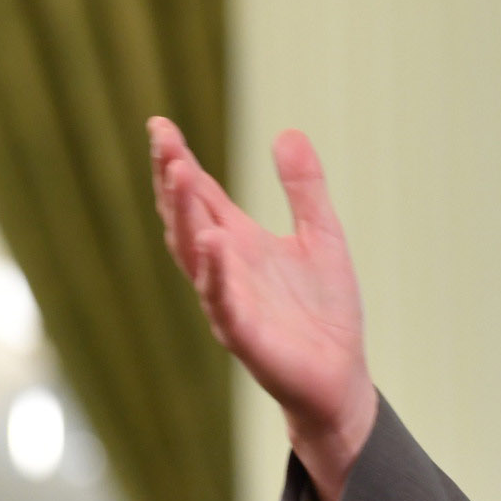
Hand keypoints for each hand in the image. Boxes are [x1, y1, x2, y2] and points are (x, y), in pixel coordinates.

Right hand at [149, 119, 376, 500]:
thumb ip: (304, 188)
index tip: (160, 124)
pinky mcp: (245, 337)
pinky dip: (215, 275)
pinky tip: (213, 244)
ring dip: (186, 217)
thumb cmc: (323, 311)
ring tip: (179, 175)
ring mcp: (229, 302)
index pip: (200, 195)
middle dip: (172, 182)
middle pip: (187, 218)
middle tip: (164, 143)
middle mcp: (225, 269)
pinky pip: (223, 303)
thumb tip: (288, 131)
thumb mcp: (322, 235)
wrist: (340, 377)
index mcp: (239, 243)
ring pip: (196, 256)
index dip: (179, 160)